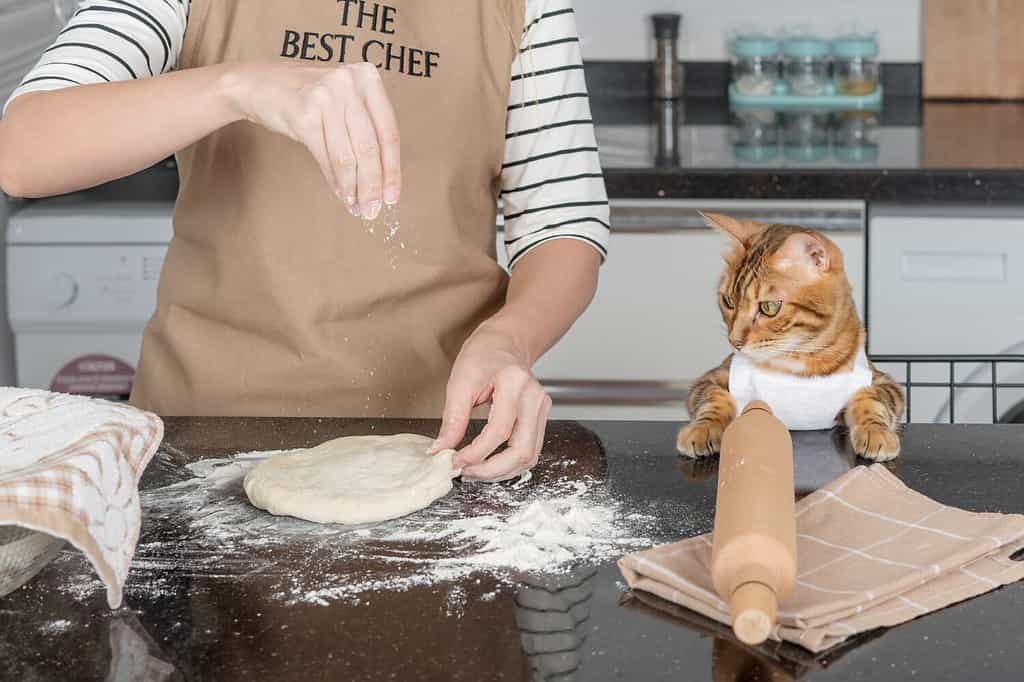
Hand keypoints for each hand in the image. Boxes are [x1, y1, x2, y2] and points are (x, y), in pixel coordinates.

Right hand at [225, 61, 399, 218]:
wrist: (255, 83)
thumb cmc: (305, 95)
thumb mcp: (343, 99)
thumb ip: (365, 126)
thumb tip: (384, 177)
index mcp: (367, 76)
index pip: (388, 132)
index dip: (392, 169)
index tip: (392, 196)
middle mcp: (349, 82)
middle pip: (370, 147)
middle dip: (374, 185)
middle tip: (374, 209)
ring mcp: (326, 97)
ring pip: (349, 156)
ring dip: (355, 189)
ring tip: (358, 207)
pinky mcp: (304, 114)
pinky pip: (327, 158)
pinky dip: (336, 182)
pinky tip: (342, 195)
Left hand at [431, 323, 551, 481]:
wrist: (504, 343)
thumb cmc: (482, 356)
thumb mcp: (459, 382)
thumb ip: (452, 419)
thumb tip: (442, 448)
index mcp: (514, 383)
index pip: (499, 430)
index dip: (476, 453)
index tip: (455, 461)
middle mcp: (534, 397)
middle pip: (521, 449)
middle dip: (492, 470)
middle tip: (466, 473)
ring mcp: (542, 408)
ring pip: (529, 455)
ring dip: (502, 472)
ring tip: (476, 472)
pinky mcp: (542, 417)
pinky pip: (531, 450)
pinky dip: (511, 464)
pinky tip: (491, 464)